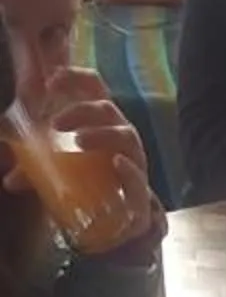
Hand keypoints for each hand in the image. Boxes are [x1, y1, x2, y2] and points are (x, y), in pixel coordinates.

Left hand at [4, 69, 160, 250]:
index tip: (51, 81)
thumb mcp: (57, 169)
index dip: (75, 78)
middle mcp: (120, 134)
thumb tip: (9, 180)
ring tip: (78, 141)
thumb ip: (34, 170)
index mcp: (101, 121)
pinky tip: (115, 162)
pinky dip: (128, 168)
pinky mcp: (140, 189)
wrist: (120, 219)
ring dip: (101, 134)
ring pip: (125, 136)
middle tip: (54, 124)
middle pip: (106, 109)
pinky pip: (138, 176)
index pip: (93, 87)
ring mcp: (133, 160)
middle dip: (81, 111)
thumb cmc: (91, 181)